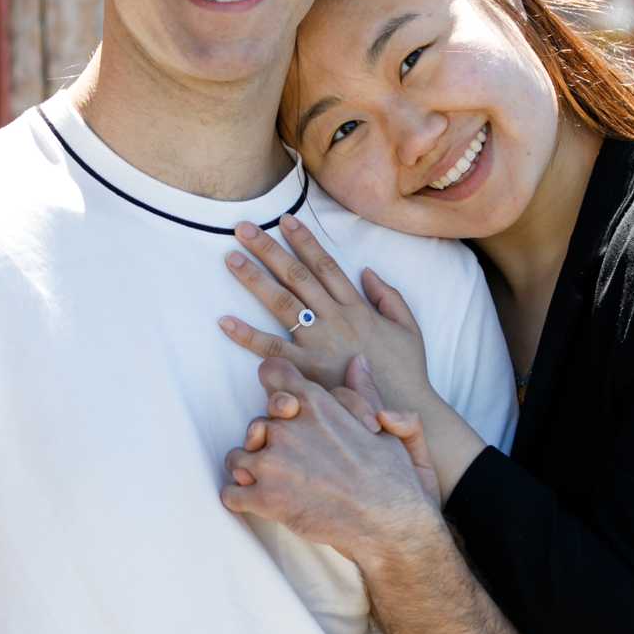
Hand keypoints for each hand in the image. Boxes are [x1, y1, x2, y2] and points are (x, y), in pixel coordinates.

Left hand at [221, 212, 430, 415]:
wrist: (402, 413)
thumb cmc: (407, 373)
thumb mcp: (408, 329)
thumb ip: (389, 297)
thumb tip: (366, 271)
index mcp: (358, 308)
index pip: (326, 265)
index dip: (305, 241)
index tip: (285, 219)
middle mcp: (336, 319)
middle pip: (297, 276)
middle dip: (270, 249)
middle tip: (243, 228)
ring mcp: (320, 344)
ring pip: (282, 303)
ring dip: (254, 279)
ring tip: (231, 258)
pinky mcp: (307, 371)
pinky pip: (272, 350)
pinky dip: (247, 336)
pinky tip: (225, 321)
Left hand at [222, 362, 439, 561]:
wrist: (388, 523)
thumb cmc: (391, 476)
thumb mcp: (382, 425)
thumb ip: (362, 392)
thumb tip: (357, 361)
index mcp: (314, 403)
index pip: (271, 373)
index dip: (274, 390)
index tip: (282, 408)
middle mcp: (286, 428)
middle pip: (255, 424)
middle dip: (267, 442)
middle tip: (290, 461)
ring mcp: (271, 463)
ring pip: (236, 457)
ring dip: (250, 471)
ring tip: (273, 485)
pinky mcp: (264, 499)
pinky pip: (230, 494)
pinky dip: (241, 501)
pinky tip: (262, 505)